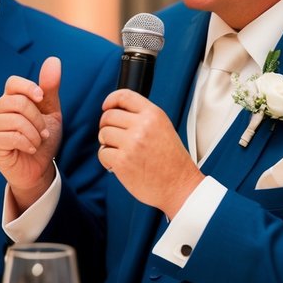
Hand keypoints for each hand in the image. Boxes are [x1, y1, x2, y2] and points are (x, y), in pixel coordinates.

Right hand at [0, 57, 62, 208]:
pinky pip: (11, 137)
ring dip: (34, 134)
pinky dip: (28, 144)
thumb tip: (53, 60)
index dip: (30, 88)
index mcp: (10, 98)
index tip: (41, 99)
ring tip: (37, 141)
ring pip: (15, 120)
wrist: (39, 168)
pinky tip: (30, 149)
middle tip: (43, 132)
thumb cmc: (42, 139)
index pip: (13, 82)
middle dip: (37, 119)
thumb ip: (50, 88)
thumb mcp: (51, 111)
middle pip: (17, 102)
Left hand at [98, 89, 203, 217]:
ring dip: (107, 143)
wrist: (180, 186)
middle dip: (106, 126)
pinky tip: (119, 164)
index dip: (111, 100)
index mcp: (154, 115)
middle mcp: (142, 126)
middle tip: (113, 137)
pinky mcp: (122, 161)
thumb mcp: (164, 129)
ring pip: (103, 134)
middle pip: (108, 116)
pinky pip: (102, 153)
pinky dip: (107, 159)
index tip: (106, 106)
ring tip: (120, 152)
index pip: (124, 96)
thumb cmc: (173, 161)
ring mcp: (131, 143)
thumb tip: (118, 113)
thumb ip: (144, 118)